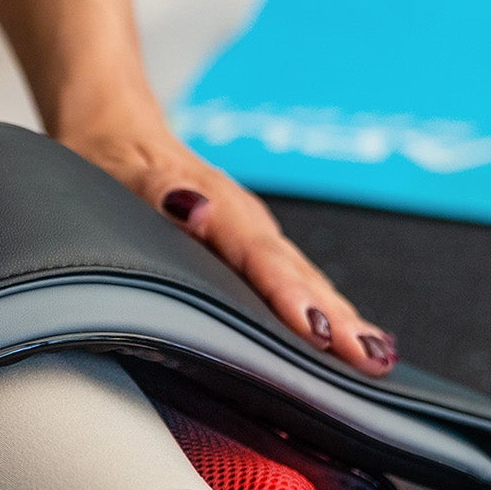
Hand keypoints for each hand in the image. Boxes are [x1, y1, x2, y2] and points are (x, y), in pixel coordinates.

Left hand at [62, 123, 398, 375]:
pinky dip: (323, 307)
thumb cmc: (114, 160)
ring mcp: (253, 233)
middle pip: (298, 274)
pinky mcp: (251, 245)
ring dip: (340, 317)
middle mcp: (245, 220)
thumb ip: (158, 190)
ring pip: (305, 278)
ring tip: (376, 357)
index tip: (318, 332)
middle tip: (372, 360)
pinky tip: (343, 337)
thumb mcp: (122, 172)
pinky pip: (295, 279)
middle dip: (338, 319)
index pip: (260, 259)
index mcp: (216, 204)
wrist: (116, 130)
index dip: (289, 298)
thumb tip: (195, 208)